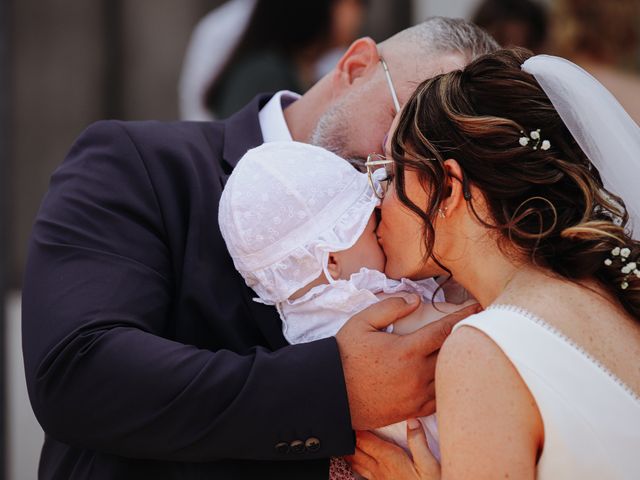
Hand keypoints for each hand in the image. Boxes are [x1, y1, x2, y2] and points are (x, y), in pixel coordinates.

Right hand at [336, 298, 480, 429]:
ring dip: (458, 364)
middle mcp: (417, 375)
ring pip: (449, 378)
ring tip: (467, 352)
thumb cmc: (344, 356)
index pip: (444, 330)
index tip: (477, 308)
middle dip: (467, 339)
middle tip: (479, 327)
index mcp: (407, 350)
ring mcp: (417, 395)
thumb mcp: (362, 322)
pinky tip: (447, 377)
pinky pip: (440, 398)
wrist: (331, 394)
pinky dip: (447, 386)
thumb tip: (415, 300)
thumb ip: (390, 308)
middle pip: (453, 355)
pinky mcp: (413, 410)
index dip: (463, 316)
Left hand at [347, 423, 439, 479]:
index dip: (356, 428)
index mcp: (388, 458)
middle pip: (355, 451)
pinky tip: (357, 464)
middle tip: (344, 427)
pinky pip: (363, 475)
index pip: (364, 440)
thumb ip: (418, 442)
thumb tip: (411, 420)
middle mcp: (379, 469)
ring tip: (345, 443)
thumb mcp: (429, 464)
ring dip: (350, 453)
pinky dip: (356, 466)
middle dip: (349, 439)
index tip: (352, 416)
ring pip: (356, 464)